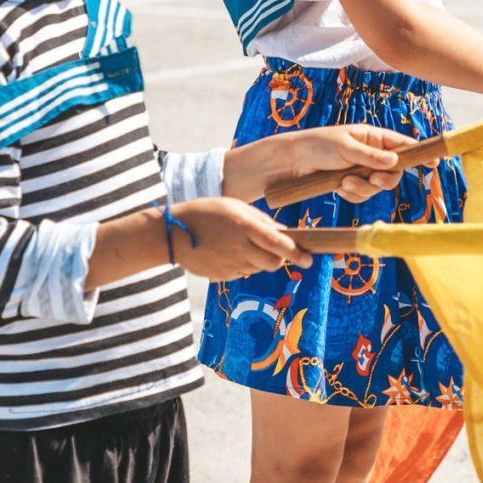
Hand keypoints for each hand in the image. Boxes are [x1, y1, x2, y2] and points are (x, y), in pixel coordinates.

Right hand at [170, 197, 310, 278]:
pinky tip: (228, 251)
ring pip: (259, 268)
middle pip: (273, 263)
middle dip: (280, 258)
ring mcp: (230, 264)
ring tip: (242, 244)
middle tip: (276, 250)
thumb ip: (260, 220)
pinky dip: (243, 264)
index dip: (296, 253)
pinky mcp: (222, 276)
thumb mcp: (235, 207)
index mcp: (244, 227)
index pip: (278, 243)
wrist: (172, 234)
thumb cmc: (206, 213)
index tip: (310, 259)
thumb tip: (283, 232)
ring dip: (260, 260)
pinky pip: (242, 272)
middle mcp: (240, 248)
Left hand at [283, 124, 414, 203]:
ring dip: (362, 187)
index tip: (433, 161)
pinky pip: (362, 195)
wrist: (291, 162)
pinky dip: (352, 194)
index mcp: (372, 137)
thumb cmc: (317, 146)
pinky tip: (337, 187)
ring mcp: (361, 170)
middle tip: (372, 180)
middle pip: (393, 172)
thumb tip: (396, 161)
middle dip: (383, 179)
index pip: (402, 144)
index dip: (418, 153)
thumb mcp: (345, 148)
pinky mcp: (350, 184)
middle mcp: (370, 154)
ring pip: (377, 187)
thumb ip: (371, 156)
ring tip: (343, 181)